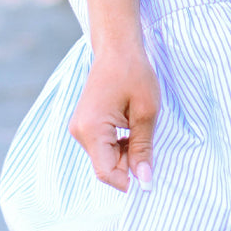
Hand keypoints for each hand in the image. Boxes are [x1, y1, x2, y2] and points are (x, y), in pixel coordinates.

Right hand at [68, 39, 160, 192]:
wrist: (118, 49)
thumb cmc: (134, 74)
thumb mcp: (146, 112)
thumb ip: (143, 148)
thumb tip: (144, 181)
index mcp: (92, 129)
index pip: (106, 172)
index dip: (129, 181)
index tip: (150, 177)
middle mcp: (79, 132)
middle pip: (107, 166)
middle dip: (130, 163)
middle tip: (149, 139)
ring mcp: (80, 129)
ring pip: (106, 158)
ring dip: (126, 152)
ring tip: (140, 127)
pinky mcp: (85, 125)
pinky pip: (103, 147)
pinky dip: (120, 145)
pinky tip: (131, 127)